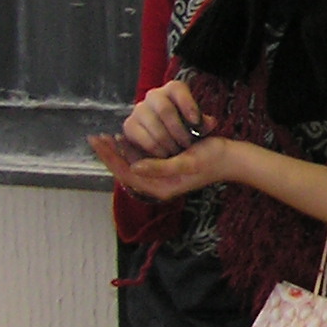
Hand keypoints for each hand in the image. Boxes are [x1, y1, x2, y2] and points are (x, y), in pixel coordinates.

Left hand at [88, 132, 245, 200]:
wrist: (231, 158)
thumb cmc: (211, 160)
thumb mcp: (186, 164)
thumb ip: (160, 168)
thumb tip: (134, 167)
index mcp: (160, 188)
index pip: (126, 174)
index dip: (110, 157)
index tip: (99, 141)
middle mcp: (157, 185)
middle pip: (125, 170)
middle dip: (110, 154)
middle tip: (95, 137)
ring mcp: (161, 176)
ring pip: (131, 165)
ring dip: (118, 152)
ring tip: (106, 138)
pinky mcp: (166, 167)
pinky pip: (142, 161)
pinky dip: (131, 150)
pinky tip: (126, 140)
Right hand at [121, 80, 212, 157]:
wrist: (170, 137)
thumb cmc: (187, 128)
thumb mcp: (199, 124)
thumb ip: (204, 124)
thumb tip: (210, 123)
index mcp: (173, 89)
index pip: (178, 90)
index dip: (188, 106)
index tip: (196, 123)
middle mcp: (154, 95)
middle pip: (165, 110)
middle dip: (178, 130)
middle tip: (187, 144)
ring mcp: (139, 110)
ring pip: (153, 125)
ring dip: (167, 142)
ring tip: (177, 151)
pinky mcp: (129, 126)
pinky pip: (141, 137)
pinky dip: (154, 149)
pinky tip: (164, 154)